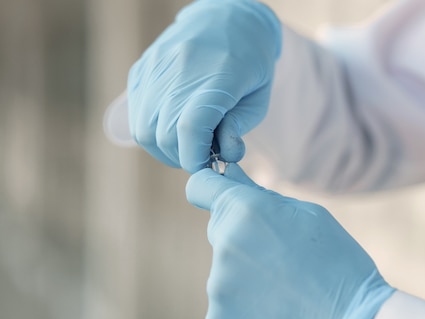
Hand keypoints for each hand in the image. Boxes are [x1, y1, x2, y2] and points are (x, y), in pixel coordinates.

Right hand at [127, 0, 281, 171]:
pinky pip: (136, 114)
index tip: (207, 165)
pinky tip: (173, 125)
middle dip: (182, 157)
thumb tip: (224, 158)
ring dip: (164, 148)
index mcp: (217, 78)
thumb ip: (238, 129)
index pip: (190, 130)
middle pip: (164, 135)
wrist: (227, 19)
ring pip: (144, 130)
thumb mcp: (258, 98)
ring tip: (187, 143)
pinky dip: (152, 131)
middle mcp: (180, 72)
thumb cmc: (250, 64)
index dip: (195, 158)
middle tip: (201, 154)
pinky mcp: (141, 70)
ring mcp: (156, 69)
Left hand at [186, 165, 394, 318]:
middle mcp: (224, 246)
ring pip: (225, 272)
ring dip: (246, 277)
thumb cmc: (340, 267)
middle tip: (283, 259)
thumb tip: (230, 178)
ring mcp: (218, 288)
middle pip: (220, 232)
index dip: (209, 188)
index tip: (219, 196)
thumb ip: (262, 197)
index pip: (200, 186)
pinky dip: (246, 309)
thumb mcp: (311, 217)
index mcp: (246, 211)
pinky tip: (277, 315)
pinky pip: (227, 306)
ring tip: (286, 293)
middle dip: (242, 238)